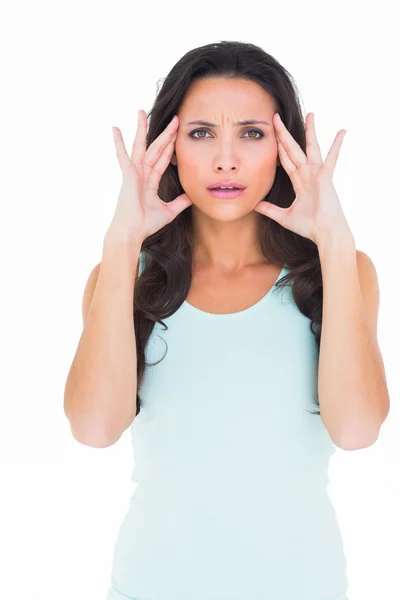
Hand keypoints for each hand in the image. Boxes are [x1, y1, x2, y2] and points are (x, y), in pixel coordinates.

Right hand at [107, 112, 192, 243]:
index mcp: (150, 181)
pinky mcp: (128, 175)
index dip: (171, 146)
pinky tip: (115, 128)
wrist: (133, 231)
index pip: (163, 159)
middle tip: (174, 118)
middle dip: (165, 133)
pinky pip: (123, 156)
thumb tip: (192, 197)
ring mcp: (134, 173)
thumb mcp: (169, 211)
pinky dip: (119, 143)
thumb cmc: (146, 223)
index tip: (178, 133)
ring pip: (142, 146)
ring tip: (142, 112)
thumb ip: (180, 202)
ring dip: (142, 129)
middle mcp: (142, 174)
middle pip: (156, 148)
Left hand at [253, 112, 352, 244]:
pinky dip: (337, 145)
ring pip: (311, 147)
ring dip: (310, 130)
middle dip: (284, 133)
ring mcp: (317, 174)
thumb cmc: (309, 226)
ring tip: (310, 113)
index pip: (285, 160)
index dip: (278, 147)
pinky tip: (342, 131)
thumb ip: (270, 210)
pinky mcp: (326, 176)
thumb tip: (255, 206)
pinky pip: (332, 158)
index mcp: (299, 182)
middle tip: (276, 116)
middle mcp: (308, 174)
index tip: (271, 134)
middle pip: (293, 149)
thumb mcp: (284, 216)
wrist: (324, 233)